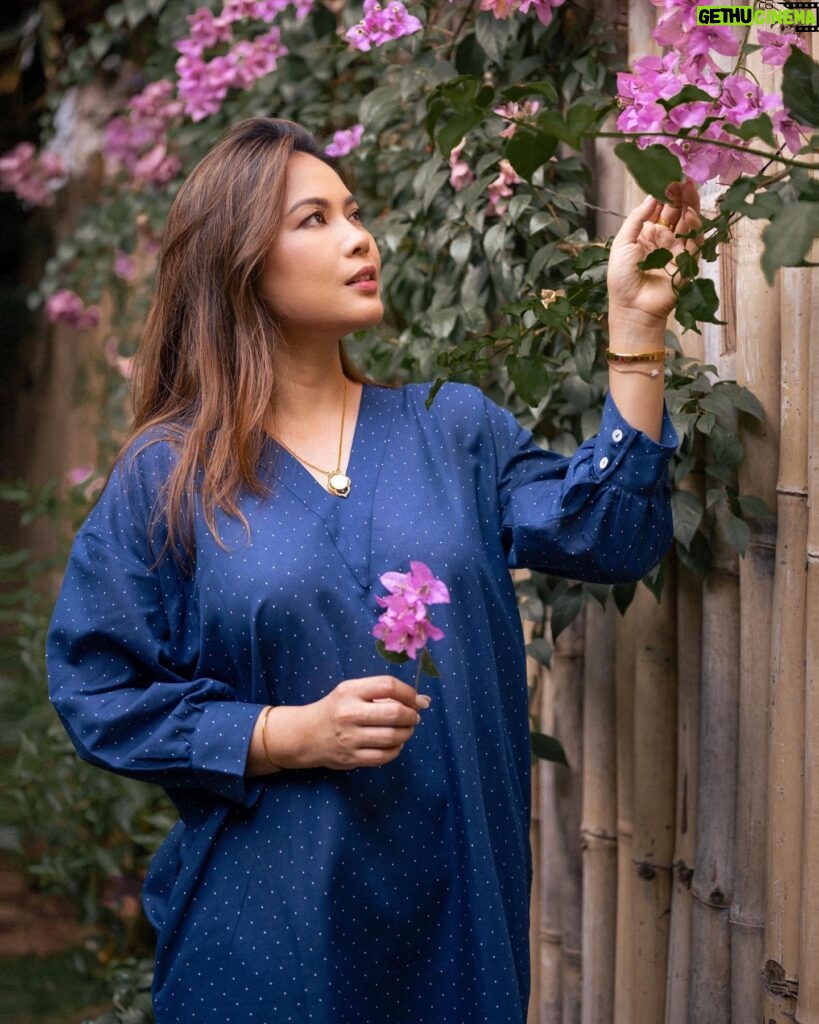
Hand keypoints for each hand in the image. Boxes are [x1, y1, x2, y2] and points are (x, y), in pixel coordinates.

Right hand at [304, 675, 428, 769]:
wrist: (306, 734)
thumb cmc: (336, 709)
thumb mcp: (352, 692)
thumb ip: (384, 693)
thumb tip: (424, 701)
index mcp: (350, 691)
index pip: (388, 686)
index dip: (408, 692)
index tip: (415, 699)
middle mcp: (349, 713)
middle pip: (394, 713)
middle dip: (411, 715)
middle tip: (413, 716)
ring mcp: (350, 738)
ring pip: (392, 737)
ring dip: (407, 733)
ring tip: (406, 729)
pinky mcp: (351, 758)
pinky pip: (384, 756)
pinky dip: (396, 749)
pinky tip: (395, 743)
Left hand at [607, 179, 702, 324]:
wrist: (632, 308)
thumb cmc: (622, 278)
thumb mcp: (622, 243)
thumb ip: (637, 219)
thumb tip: (652, 196)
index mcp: (646, 233)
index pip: (660, 208)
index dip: (665, 193)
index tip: (669, 176)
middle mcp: (663, 239)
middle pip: (677, 212)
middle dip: (681, 195)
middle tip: (684, 178)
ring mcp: (677, 250)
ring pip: (688, 223)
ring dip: (690, 205)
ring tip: (689, 188)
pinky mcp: (687, 262)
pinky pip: (694, 241)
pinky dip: (693, 227)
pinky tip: (689, 214)